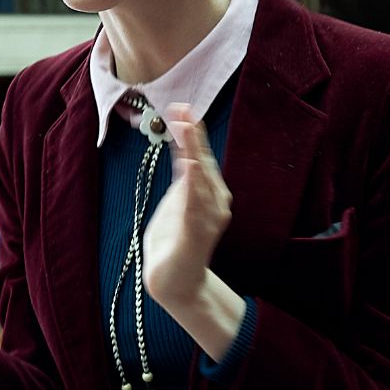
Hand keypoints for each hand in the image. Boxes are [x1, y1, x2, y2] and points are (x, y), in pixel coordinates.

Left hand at [142, 103, 234, 317]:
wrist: (174, 282)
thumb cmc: (176, 241)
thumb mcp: (176, 203)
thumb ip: (183, 180)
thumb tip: (185, 153)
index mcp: (209, 194)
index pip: (201, 157)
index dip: (193, 133)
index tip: (182, 107)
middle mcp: (215, 203)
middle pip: (204, 163)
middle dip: (194, 136)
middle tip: (184, 108)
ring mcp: (207, 219)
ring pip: (201, 179)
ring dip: (193, 152)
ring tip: (186, 128)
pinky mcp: (194, 234)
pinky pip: (194, 205)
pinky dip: (193, 185)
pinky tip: (190, 166)